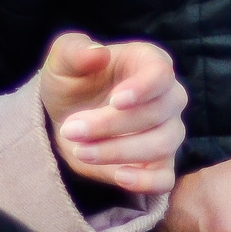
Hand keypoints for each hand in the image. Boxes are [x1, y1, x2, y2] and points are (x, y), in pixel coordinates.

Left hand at [37, 31, 187, 193]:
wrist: (66, 117)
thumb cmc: (71, 81)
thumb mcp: (62, 60)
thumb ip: (75, 50)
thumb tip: (97, 53)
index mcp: (149, 62)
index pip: (162, 73)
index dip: (143, 88)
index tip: (114, 100)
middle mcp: (168, 97)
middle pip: (158, 112)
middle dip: (112, 124)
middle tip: (72, 129)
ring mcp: (167, 131)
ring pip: (162, 144)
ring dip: (119, 151)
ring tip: (81, 150)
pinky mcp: (158, 164)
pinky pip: (165, 178)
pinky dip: (146, 181)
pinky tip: (118, 176)